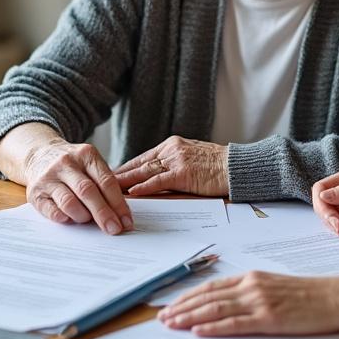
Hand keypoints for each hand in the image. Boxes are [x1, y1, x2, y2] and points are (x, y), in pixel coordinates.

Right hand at [24, 140, 132, 234]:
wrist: (39, 154)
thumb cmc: (73, 166)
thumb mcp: (90, 164)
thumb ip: (105, 185)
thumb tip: (121, 216)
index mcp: (86, 155)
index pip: (106, 181)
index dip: (118, 204)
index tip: (126, 221)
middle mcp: (66, 163)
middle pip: (88, 191)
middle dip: (103, 214)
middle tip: (114, 229)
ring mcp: (48, 178)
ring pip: (69, 202)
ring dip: (82, 216)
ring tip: (87, 220)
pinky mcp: (35, 193)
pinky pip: (51, 211)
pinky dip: (64, 218)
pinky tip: (70, 219)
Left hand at [113, 136, 229, 195]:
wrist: (237, 166)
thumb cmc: (219, 165)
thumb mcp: (193, 157)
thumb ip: (175, 163)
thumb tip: (158, 175)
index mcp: (172, 145)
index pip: (143, 158)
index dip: (126, 168)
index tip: (111, 175)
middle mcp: (171, 150)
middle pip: (139, 164)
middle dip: (120, 175)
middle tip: (100, 183)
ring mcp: (177, 161)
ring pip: (145, 172)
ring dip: (125, 182)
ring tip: (108, 189)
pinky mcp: (183, 173)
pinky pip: (158, 181)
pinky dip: (144, 187)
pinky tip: (132, 193)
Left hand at [157, 272, 338, 336]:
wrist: (337, 296)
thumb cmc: (310, 293)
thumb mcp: (276, 285)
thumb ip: (252, 290)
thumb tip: (229, 300)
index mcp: (253, 276)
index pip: (212, 286)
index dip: (189, 295)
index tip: (171, 303)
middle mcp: (252, 286)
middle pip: (208, 297)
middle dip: (182, 307)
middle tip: (162, 317)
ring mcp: (260, 302)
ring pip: (215, 310)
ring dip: (189, 317)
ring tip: (171, 324)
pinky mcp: (269, 319)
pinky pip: (234, 324)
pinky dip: (213, 328)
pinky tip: (198, 332)